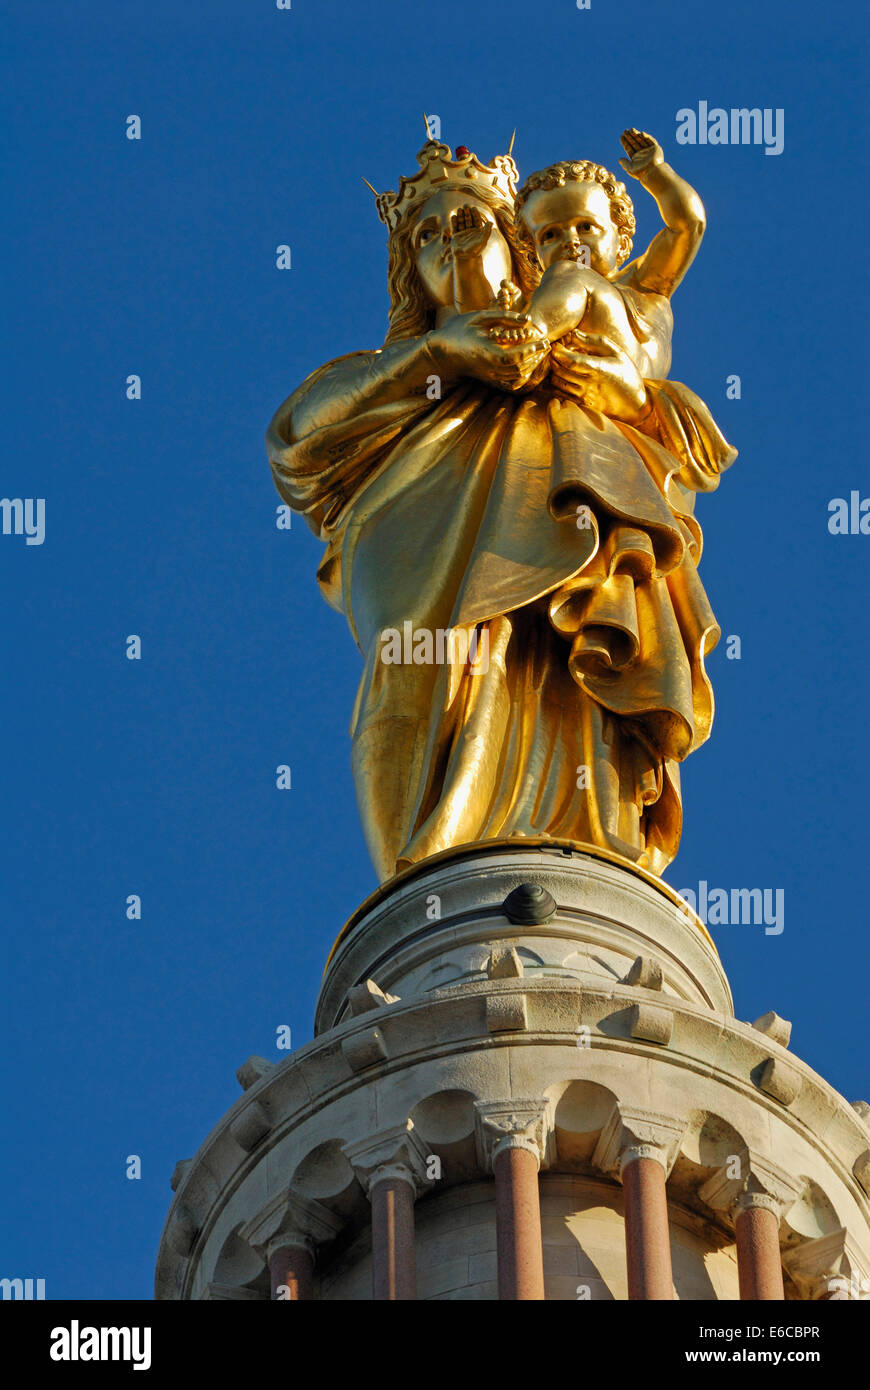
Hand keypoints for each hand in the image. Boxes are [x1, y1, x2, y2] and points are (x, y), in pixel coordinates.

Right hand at [428, 309, 548, 390]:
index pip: (518, 354)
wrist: (440, 352)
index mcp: (489, 353)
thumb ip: (504, 317)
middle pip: (521, 367)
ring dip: (531, 364)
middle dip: (536, 356)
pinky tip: (527, 363)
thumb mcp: (480, 317)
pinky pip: (510, 380)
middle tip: (546, 344)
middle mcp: (491, 368)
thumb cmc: (457, 330)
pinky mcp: (489, 378)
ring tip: (539, 352)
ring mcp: (490, 375)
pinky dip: (522, 372)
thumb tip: (527, 319)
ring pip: (517, 375)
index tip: (545, 339)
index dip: (534, 348)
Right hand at [448, 205, 492, 260]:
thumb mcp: (483, 241)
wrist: (465, 259)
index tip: (473, 208)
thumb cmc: (475, 251)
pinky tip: (453, 216)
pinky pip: (454, 227)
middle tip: (466, 205)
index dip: (475, 214)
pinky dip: (454, 222)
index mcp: (477, 232)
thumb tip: (491, 223)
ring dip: (461, 215)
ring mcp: (463, 233)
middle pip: (469, 219)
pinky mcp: (456, 236)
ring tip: (459, 209)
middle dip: (467, 212)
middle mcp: (470, 232)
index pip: (476, 220)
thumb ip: (487, 232)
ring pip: (462, 222)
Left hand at [549, 335, 648, 419]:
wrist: (635, 402)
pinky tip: (561, 376)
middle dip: (554, 359)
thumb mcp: (616, 352)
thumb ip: (594, 342)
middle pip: (561, 371)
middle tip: (556, 352)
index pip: (572, 361)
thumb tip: (573, 334)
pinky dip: (556, 384)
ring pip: (558, 383)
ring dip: (554, 371)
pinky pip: (561, 394)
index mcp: (599, 369)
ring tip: (559, 363)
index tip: (556, 346)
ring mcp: (585, 396)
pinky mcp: (582, 404)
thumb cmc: (626, 374)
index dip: (559, 353)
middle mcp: (590, 384)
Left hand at [619, 128, 663, 179]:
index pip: (629, 148)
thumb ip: (624, 163)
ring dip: (637, 135)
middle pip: (635, 143)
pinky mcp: (655, 148)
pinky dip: (646, 137)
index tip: (621, 136)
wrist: (653, 172)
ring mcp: (648, 150)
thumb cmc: (641, 172)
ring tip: (631, 130)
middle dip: (630, 137)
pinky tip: (641, 133)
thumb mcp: (630, 168)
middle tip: (625, 131)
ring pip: (641, 140)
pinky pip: (650, 140)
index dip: (625, 142)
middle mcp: (641, 153)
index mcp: (635, 158)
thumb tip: (619, 159)